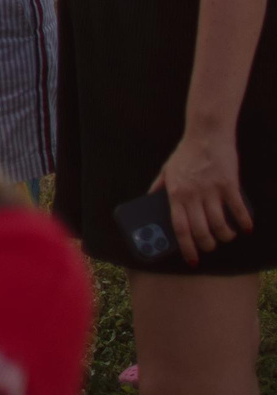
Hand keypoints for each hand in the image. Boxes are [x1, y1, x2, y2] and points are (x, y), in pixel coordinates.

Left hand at [152, 127, 253, 263]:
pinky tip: (245, 228)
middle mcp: (192, 194)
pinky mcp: (229, 184)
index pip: (179, 228)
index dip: (186, 248)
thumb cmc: (186, 154)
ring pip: (220, 225)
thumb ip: (158, 187)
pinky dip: (243, 223)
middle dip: (208, 245)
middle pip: (201, 231)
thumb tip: (149, 201)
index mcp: (175, 193)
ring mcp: (212, 190)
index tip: (192, 260)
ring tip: (227, 236)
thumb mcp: (167, 170)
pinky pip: (238, 210)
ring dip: (225, 236)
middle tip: (211, 247)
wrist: (206, 134)